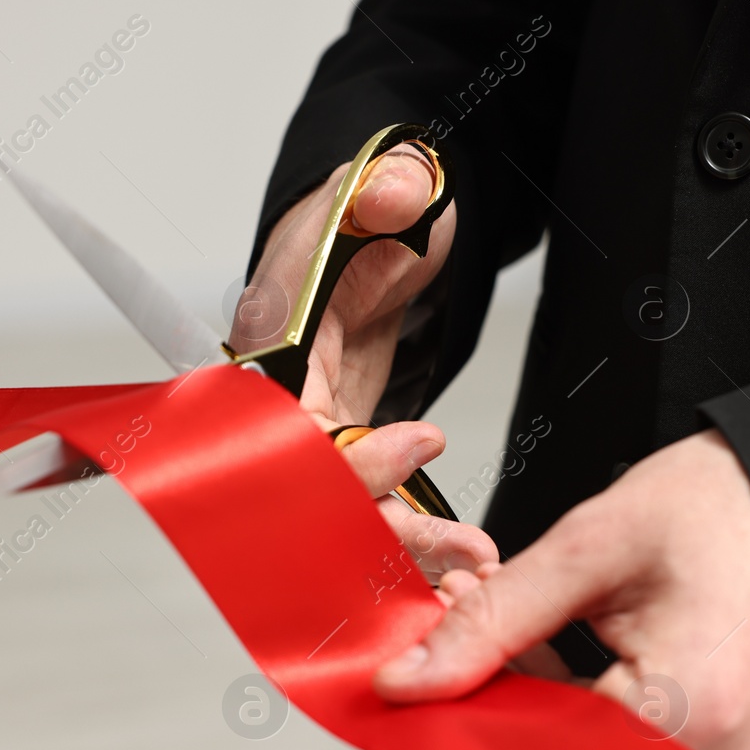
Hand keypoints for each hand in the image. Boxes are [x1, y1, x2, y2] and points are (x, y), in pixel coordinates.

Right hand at [240, 144, 491, 577]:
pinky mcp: (346, 446)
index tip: (419, 446)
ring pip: (343, 509)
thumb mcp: (387, 186)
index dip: (342, 450)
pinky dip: (413, 535)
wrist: (384, 229)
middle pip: (312, 485)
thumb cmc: (372, 210)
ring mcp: (314, 425)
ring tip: (475, 562)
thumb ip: (390, 190)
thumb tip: (395, 196)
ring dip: (407, 544)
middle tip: (458, 545)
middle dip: (382, 522)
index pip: (286, 417)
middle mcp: (281, 392)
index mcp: (273, 333)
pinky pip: (370, 505)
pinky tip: (462, 558)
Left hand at [373, 430, 749, 749]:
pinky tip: (542, 654)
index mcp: (691, 704)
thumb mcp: (589, 548)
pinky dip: (567, 712)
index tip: (421, 680)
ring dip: (526, 707)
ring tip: (503, 622)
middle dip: (493, 706)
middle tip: (459, 629)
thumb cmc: (720, 511)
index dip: (468, 721)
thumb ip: (493, 620)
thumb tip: (409, 679)